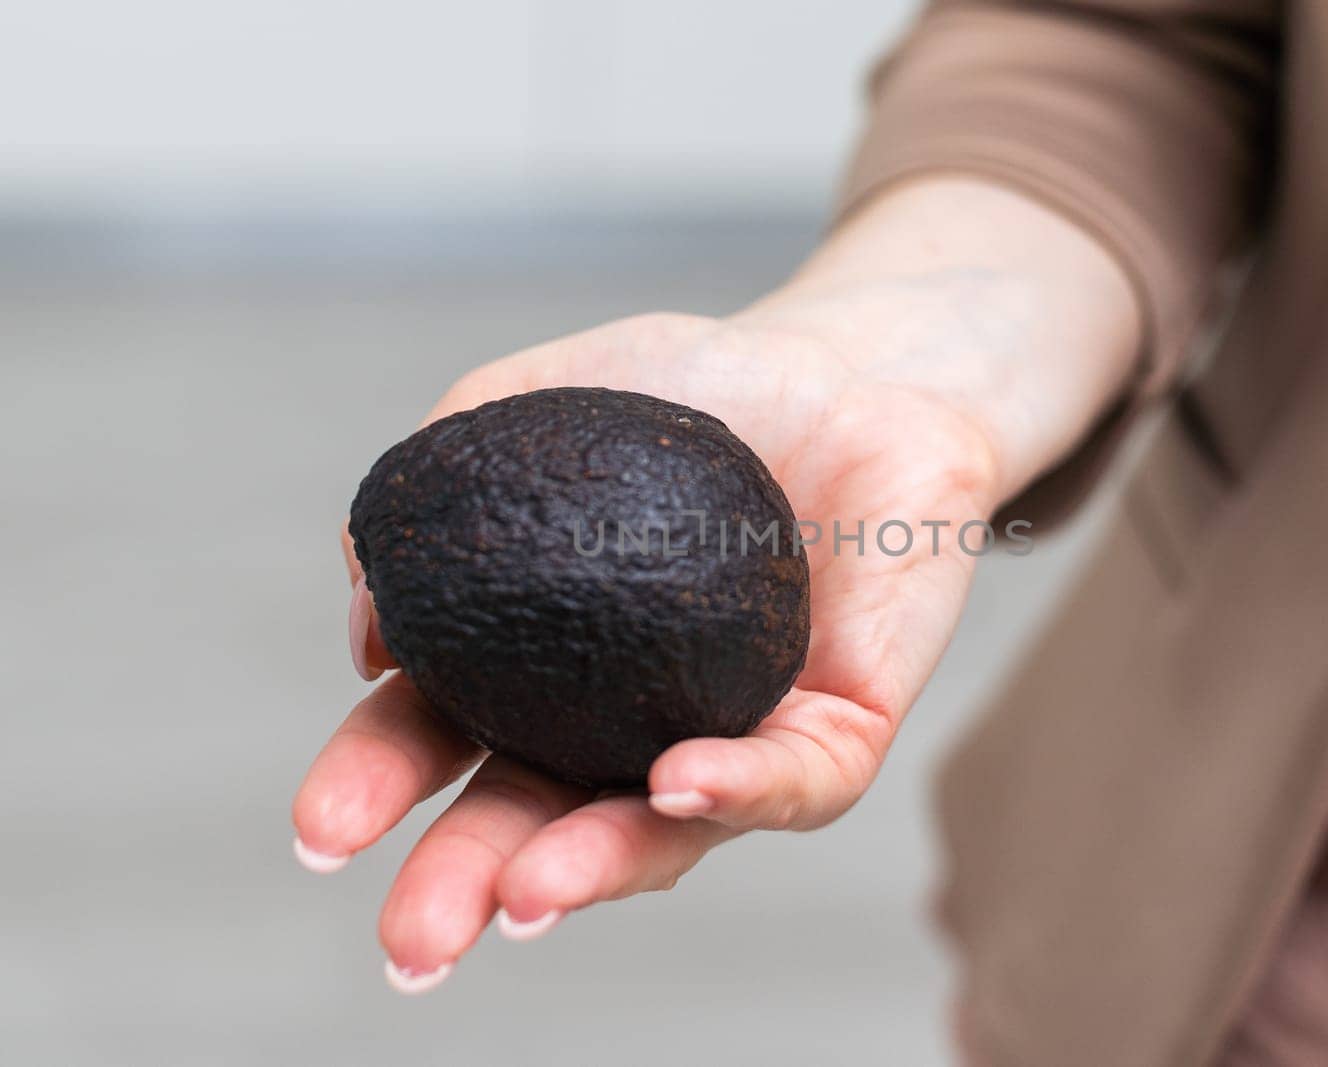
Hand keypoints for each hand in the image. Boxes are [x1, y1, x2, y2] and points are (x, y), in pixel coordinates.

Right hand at [290, 178, 1139, 991]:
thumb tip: (368, 634)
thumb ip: (436, 477)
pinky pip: (793, 779)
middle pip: (535, 819)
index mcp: (543, 662)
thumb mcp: (535, 400)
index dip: (380, 786)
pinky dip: (737, 785)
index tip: (320, 829)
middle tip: (409, 942)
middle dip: (466, 884)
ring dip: (590, 870)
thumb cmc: (695, 391)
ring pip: (662, 831)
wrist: (849, 368)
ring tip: (521, 899)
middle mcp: (629, 722)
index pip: (446, 736)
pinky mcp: (838, 732)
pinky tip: (676, 778)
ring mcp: (734, 736)